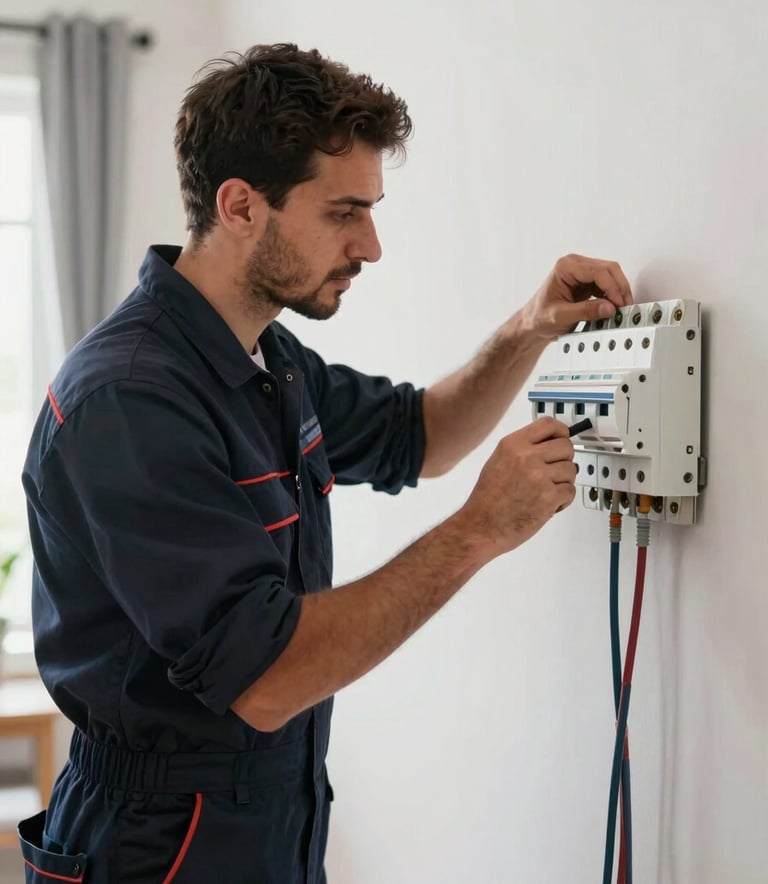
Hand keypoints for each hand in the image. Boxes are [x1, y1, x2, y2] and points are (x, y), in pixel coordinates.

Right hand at [458, 417, 575, 558]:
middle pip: (566, 446)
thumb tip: (549, 444)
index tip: (561, 441)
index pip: (549, 425)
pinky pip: (570, 491)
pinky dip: (562, 501)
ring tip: (545, 493)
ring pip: (571, 470)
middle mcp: (527, 457)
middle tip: (552, 474)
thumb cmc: (487, 499)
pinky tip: (546, 506)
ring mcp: (539, 477)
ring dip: (563, 482)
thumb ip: (522, 449)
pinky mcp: (548, 497)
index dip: (561, 433)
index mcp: (513, 444)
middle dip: (563, 461)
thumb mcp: (497, 461)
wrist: (480, 527)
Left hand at [519, 254, 632, 339]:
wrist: (532, 323)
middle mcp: (575, 265)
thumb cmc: (539, 317)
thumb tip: (608, 308)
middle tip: (624, 307)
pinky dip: (613, 295)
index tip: (618, 304)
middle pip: (608, 269)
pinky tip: (613, 307)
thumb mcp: (561, 316)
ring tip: (621, 309)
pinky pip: (607, 284)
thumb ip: (585, 311)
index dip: (612, 287)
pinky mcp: (587, 282)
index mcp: (565, 267)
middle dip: (619, 288)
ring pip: (611, 275)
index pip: (597, 271)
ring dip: (618, 291)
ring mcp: (582, 272)